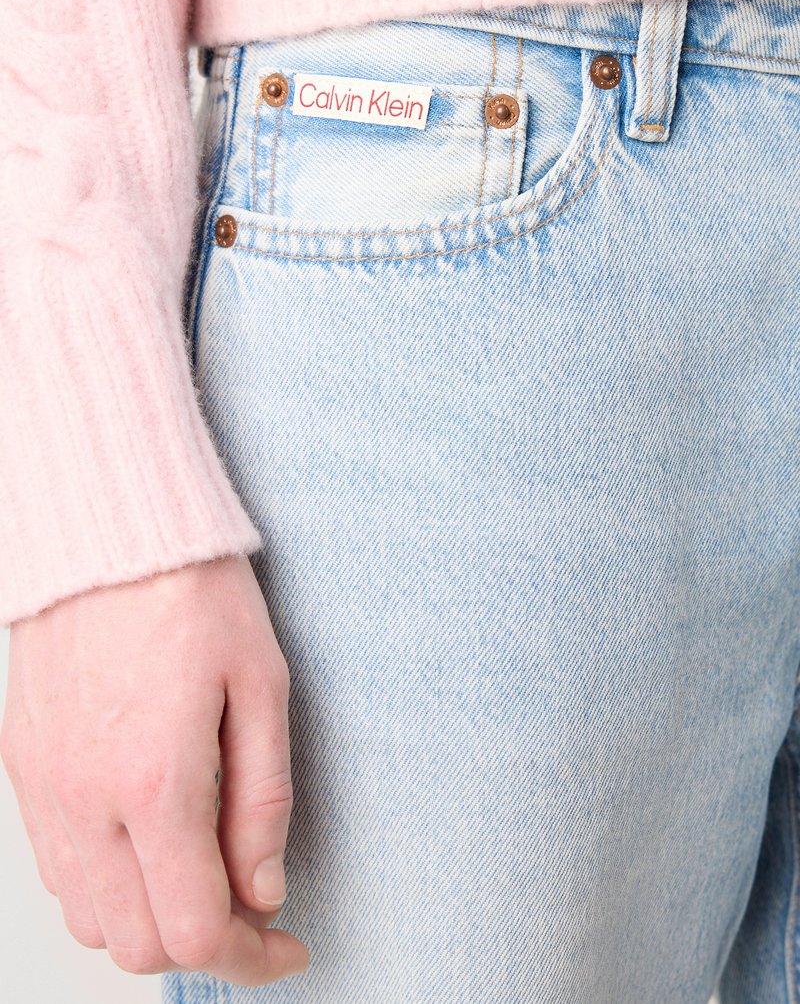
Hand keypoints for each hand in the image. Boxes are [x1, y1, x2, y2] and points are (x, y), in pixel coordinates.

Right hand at [0, 553, 309, 985]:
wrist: (107, 531)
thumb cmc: (192, 592)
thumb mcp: (262, 683)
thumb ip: (264, 800)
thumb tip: (265, 890)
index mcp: (155, 783)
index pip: (194, 931)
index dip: (250, 959)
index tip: (287, 945)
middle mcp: (85, 800)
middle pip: (135, 943)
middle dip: (202, 942)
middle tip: (251, 901)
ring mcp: (45, 787)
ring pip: (88, 916)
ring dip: (149, 917)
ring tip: (200, 869)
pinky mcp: (24, 766)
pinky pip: (55, 866)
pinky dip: (104, 882)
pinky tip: (146, 839)